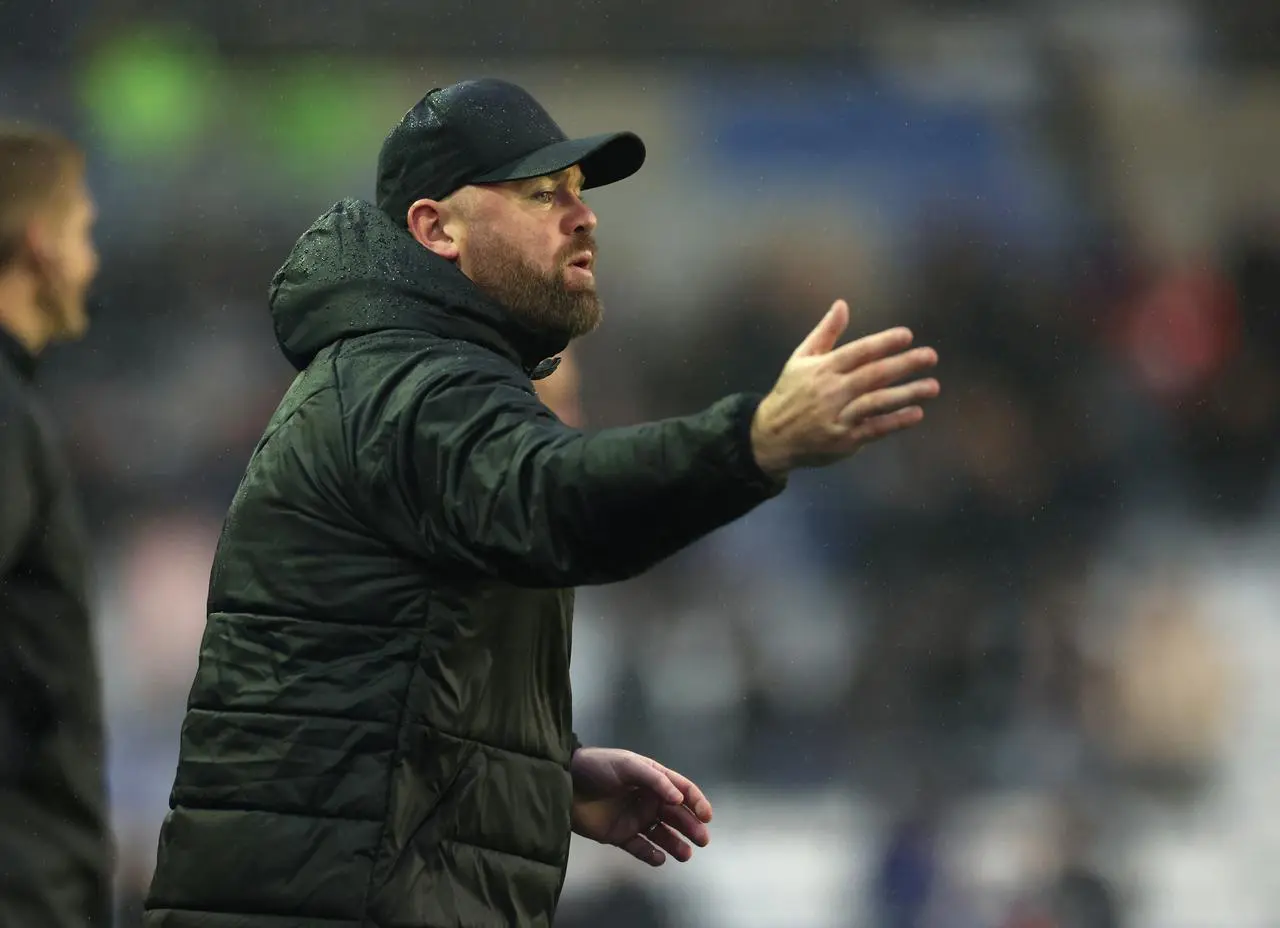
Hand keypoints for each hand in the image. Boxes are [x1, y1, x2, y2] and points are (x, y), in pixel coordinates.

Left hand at [569, 747, 712, 866]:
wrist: (565, 783)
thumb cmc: (597, 767)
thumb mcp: (627, 765)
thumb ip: (654, 779)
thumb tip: (678, 797)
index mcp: (652, 779)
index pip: (682, 790)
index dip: (696, 802)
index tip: (706, 816)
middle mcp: (647, 799)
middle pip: (676, 815)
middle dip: (691, 827)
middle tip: (703, 840)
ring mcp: (634, 818)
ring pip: (662, 834)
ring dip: (676, 844)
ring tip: (685, 855)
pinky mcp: (619, 835)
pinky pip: (640, 847)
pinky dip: (651, 854)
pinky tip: (660, 858)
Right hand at [751, 299, 939, 477]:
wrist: (772, 437)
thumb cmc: (791, 393)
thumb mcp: (800, 359)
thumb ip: (825, 333)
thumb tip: (842, 304)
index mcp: (822, 369)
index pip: (857, 352)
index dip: (882, 343)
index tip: (907, 335)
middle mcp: (831, 392)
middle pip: (872, 375)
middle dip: (903, 364)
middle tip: (931, 356)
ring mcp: (838, 417)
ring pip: (876, 402)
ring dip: (907, 393)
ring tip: (932, 386)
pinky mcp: (843, 440)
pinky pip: (874, 429)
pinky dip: (895, 422)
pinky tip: (916, 413)